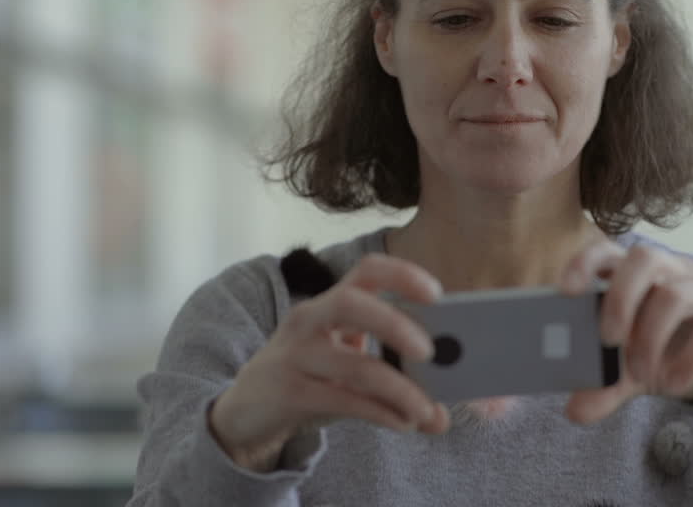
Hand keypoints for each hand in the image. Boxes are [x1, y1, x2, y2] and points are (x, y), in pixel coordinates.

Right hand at [209, 254, 450, 469]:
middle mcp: (309, 319)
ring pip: (353, 365)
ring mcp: (295, 355)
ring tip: (427, 410)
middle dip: (394, 324)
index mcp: (331, 301)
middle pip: (351, 304)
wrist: (247, 409)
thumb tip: (445, 414)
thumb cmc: (312, 376)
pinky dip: (380, 413)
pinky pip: (342, 400)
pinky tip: (403, 423)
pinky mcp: (289, 393)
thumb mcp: (349, 364)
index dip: (402, 275)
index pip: (368, 269)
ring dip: (399, 390)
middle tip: (430, 352)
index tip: (437, 294)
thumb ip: (396, 378)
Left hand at [558, 241, 692, 424]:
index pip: (609, 250)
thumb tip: (573, 411)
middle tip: (608, 340)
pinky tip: (674, 384)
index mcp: (640, 276)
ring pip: (677, 294)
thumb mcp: (634, 373)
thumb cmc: (673, 354)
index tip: (567, 291)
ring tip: (643, 376)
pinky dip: (690, 358)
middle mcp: (674, 273)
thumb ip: (605, 386)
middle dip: (621, 298)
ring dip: (652, 338)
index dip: (586, 262)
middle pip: (645, 258)